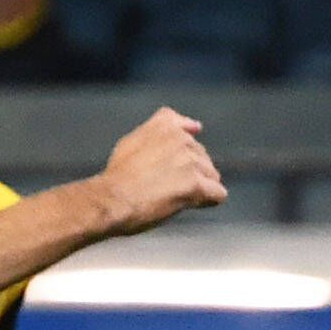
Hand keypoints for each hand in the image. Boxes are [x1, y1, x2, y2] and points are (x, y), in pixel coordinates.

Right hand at [97, 106, 225, 231]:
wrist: (112, 199)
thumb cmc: (117, 176)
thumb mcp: (133, 140)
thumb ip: (160, 130)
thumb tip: (193, 126)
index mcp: (165, 125)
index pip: (189, 127)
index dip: (184, 148)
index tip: (178, 161)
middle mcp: (181, 139)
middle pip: (201, 156)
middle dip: (190, 171)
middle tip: (166, 187)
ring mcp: (190, 161)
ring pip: (212, 175)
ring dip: (199, 187)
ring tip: (174, 197)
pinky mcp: (196, 184)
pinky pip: (217, 194)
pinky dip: (208, 201)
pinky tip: (191, 204)